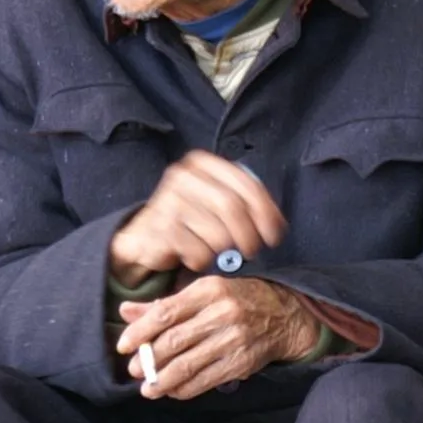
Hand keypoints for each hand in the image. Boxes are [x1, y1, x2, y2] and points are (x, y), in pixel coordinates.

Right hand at [107, 150, 288, 285]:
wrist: (144, 235)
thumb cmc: (189, 218)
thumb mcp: (214, 199)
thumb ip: (244, 202)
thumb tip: (278, 224)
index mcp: (202, 163)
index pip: (246, 184)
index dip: (266, 212)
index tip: (274, 235)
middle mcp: (183, 175)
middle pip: (231, 207)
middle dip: (249, 234)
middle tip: (253, 250)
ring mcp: (168, 200)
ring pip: (217, 233)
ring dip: (224, 251)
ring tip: (218, 252)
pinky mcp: (160, 228)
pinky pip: (198, 251)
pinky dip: (203, 260)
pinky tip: (197, 256)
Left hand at [116, 277, 322, 400]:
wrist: (285, 315)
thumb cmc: (236, 299)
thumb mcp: (202, 293)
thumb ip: (163, 304)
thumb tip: (126, 311)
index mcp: (208, 290)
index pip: (165, 312)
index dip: (141, 331)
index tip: (124, 345)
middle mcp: (221, 313)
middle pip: (174, 341)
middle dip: (149, 359)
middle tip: (134, 369)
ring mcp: (233, 339)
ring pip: (188, 365)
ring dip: (163, 380)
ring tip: (148, 387)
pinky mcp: (241, 362)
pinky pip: (206, 380)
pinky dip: (185, 389)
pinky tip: (172, 391)